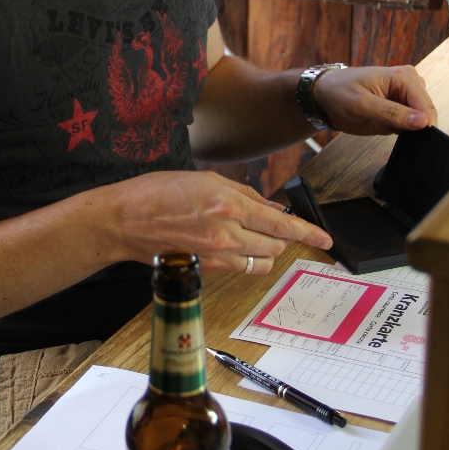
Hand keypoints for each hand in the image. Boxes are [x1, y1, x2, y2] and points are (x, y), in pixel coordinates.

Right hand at [107, 170, 331, 274]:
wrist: (124, 221)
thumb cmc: (156, 193)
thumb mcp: (204, 180)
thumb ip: (243, 194)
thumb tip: (270, 206)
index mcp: (228, 206)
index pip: (282, 224)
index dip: (308, 232)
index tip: (324, 238)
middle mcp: (226, 235)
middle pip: (276, 246)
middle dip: (284, 236)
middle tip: (278, 226)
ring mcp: (216, 256)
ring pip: (261, 261)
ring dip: (266, 249)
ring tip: (254, 235)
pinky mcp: (206, 269)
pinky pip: (240, 267)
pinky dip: (246, 256)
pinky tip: (234, 243)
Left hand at [313, 64, 437, 136]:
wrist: (324, 96)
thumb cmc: (338, 92)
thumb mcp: (362, 104)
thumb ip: (392, 113)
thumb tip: (422, 122)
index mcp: (404, 77)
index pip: (425, 104)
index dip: (425, 125)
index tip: (418, 140)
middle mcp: (409, 85)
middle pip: (427, 113)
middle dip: (418, 128)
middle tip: (396, 134)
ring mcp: (405, 99)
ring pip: (421, 121)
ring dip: (411, 131)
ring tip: (389, 130)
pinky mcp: (400, 112)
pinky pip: (410, 126)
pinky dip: (404, 133)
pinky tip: (390, 132)